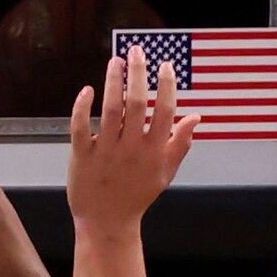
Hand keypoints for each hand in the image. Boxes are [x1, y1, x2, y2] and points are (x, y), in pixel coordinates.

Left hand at [63, 62, 203, 241]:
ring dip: (113, 82)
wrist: (107, 224)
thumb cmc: (137, 197)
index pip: (164, 110)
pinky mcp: (82, 156)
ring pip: (110, 110)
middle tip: (137, 51)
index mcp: (154, 150)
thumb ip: (180, 144)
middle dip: (138, 73)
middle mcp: (131, 148)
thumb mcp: (164, 173)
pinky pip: (80, 127)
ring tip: (115, 61)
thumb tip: (196, 117)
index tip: (165, 65)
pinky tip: (88, 89)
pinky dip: (82, 107)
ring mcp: (106, 152)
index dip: (166, 85)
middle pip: (136, 103)